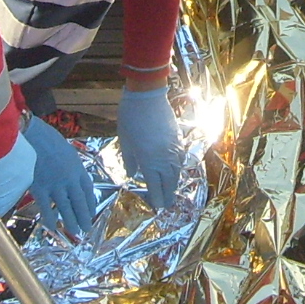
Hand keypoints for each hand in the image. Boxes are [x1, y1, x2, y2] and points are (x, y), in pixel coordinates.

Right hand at [21, 119, 98, 238]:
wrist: (30, 135)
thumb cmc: (47, 138)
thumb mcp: (66, 150)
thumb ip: (71, 165)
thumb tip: (73, 177)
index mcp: (78, 167)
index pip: (88, 189)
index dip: (91, 202)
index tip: (92, 212)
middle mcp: (69, 178)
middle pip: (79, 201)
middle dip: (84, 216)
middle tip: (87, 228)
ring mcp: (55, 185)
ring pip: (66, 208)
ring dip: (71, 221)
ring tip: (75, 232)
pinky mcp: (40, 188)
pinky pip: (47, 207)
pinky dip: (50, 218)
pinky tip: (53, 227)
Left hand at [115, 84, 185, 207]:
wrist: (147, 96)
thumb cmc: (130, 118)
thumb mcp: (124, 141)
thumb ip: (129, 160)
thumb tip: (133, 173)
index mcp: (149, 162)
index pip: (155, 187)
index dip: (157, 198)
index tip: (157, 207)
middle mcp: (164, 159)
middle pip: (169, 182)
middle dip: (168, 195)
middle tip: (166, 205)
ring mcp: (173, 149)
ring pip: (177, 172)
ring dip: (174, 183)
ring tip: (171, 191)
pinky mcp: (177, 139)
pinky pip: (180, 160)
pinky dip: (178, 169)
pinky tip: (175, 170)